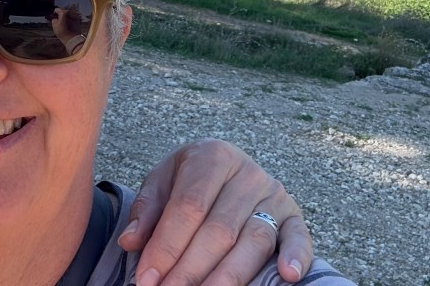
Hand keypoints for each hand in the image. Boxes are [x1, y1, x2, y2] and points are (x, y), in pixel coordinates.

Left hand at [118, 139, 311, 285]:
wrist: (224, 165)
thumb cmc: (188, 179)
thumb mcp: (162, 182)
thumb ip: (147, 210)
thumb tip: (130, 242)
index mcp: (212, 156)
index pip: (189, 207)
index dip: (166, 246)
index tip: (147, 278)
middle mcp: (247, 173)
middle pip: (219, 230)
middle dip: (190, 270)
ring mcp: (273, 195)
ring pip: (254, 240)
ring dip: (229, 277)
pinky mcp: (294, 216)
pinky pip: (300, 237)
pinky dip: (297, 257)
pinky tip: (288, 277)